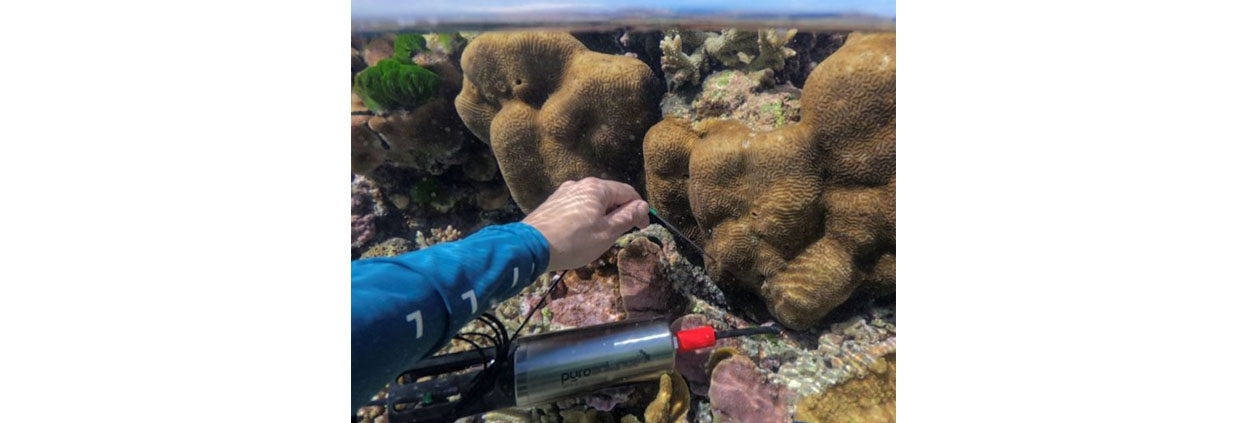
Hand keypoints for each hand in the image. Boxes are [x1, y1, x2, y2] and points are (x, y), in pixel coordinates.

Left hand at [523, 177, 649, 271]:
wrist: (531, 247)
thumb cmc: (573, 241)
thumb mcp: (607, 233)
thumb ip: (627, 217)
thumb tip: (643, 206)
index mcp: (597, 188)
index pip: (627, 193)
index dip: (639, 209)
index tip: (643, 227)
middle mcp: (579, 184)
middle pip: (609, 195)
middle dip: (619, 213)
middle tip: (621, 234)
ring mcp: (563, 193)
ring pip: (592, 202)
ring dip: (602, 216)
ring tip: (600, 237)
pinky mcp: (552, 204)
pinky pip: (577, 207)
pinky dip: (586, 217)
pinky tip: (581, 234)